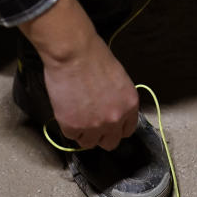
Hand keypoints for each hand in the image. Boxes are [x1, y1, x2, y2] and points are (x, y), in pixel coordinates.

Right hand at [19, 0, 138, 150]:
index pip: (126, 131)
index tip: (107, 125)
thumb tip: (110, 110)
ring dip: (83, 133)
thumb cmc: (94, 57)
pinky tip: (66, 111)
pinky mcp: (73, 126)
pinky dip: (68, 127)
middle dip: (101, 136)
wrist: (74, 53)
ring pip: (89, 144)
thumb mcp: (119, 80)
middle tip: (90, 124)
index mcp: (130, 106)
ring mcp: (94, 125)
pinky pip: (71, 136)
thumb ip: (117, 100)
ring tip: (76, 116)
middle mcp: (115, 119)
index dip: (115, 129)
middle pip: (110, 143)